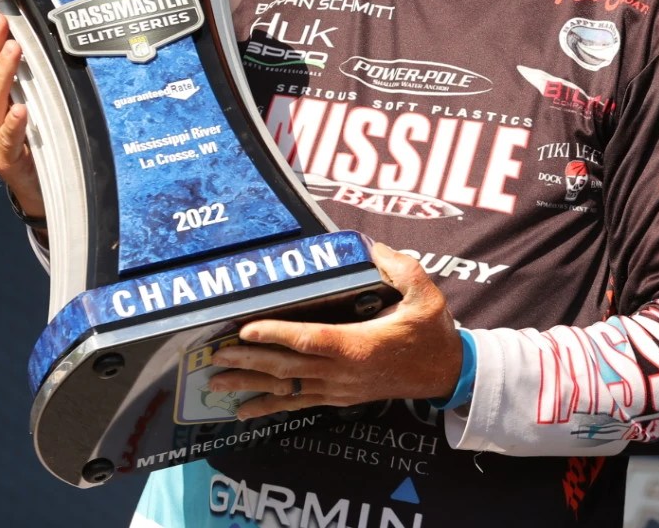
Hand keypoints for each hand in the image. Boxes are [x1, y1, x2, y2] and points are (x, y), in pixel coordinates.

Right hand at [0, 12, 44, 223]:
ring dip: (1, 74)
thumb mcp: (13, 101)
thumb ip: (9, 75)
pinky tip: (21, 108)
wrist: (34, 184)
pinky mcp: (6, 160)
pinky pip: (9, 139)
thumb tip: (16, 33)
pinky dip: (14, 123)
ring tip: (13, 50)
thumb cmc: (25, 135)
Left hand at [205, 243, 463, 419]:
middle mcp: (342, 371)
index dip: (275, 335)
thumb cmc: (431, 331)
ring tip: (215, 384)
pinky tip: (243, 412)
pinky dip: (269, 406)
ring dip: (249, 386)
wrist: (444, 373)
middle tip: (214, 355)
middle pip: (287, 367)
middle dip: (248, 361)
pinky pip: (298, 402)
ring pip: (286, 388)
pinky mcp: (338, 396)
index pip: (309, 339)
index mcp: (358, 346)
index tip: (245, 330)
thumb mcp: (424, 293)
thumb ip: (400, 268)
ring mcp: (337, 388)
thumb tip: (371, 248)